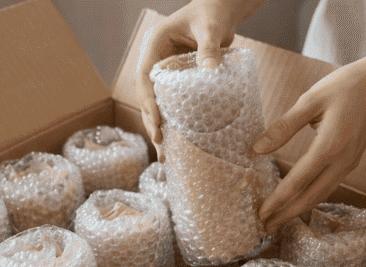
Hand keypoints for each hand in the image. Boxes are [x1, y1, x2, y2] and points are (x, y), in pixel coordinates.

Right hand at [136, 0, 262, 160]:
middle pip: (146, 95)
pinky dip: (172, 121)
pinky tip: (175, 142)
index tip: (157, 122)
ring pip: (155, 102)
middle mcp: (155, 59)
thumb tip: (210, 70)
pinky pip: (170, 102)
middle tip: (159, 143)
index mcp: (154, 44)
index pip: (144, 77)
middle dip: (151, 120)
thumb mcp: (210, 28)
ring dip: (158, 126)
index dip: (148, 101)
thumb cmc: (213, 13)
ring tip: (163, 154)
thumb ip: (209, 47)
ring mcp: (165, 71)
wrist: (221, 10)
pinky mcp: (176, 80)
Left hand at [256, 61, 365, 233]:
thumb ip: (284, 126)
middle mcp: (342, 161)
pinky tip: (297, 202)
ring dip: (299, 210)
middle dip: (287, 214)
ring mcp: (349, 163)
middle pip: (311, 197)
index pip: (298, 181)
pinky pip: (329, 186)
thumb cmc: (347, 86)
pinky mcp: (351, 161)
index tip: (260, 214)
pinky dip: (311, 198)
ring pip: (321, 195)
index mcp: (330, 146)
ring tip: (277, 221)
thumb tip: (257, 149)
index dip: (278, 200)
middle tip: (264, 228)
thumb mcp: (311, 100)